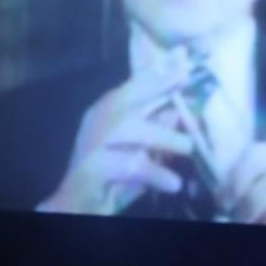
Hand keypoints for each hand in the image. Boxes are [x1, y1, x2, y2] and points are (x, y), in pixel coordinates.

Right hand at [39, 64, 194, 215]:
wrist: (76, 209)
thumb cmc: (109, 182)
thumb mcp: (139, 152)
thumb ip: (155, 131)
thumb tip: (177, 111)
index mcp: (104, 116)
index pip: (131, 87)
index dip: (157, 71)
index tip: (183, 56)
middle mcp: (94, 125)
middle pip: (124, 99)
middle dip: (156, 84)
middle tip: (185, 77)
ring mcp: (91, 146)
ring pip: (128, 130)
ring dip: (162, 137)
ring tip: (188, 148)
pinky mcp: (92, 170)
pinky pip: (128, 166)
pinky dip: (154, 173)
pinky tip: (173, 183)